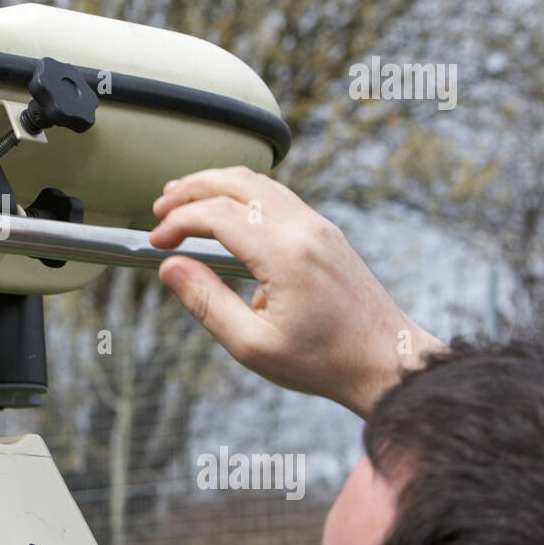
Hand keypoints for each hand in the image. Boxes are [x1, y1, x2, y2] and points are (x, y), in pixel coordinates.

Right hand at [150, 166, 444, 418]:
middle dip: (191, 188)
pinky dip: (243, 194)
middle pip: (237, 182)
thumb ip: (205, 302)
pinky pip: (277, 196)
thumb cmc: (323, 361)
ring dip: (216, 185)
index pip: (217, 214)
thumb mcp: (252, 344)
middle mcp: (305, 229)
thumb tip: (170, 268)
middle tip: (160, 205)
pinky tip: (225, 212)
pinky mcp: (326, 233)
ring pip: (259, 182)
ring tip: (184, 199)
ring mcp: (319, 226)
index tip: (156, 243)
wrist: (387, 361)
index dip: (178, 222)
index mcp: (285, 255)